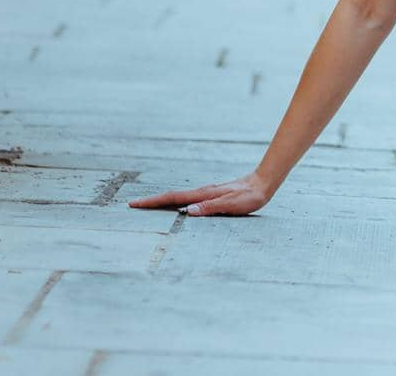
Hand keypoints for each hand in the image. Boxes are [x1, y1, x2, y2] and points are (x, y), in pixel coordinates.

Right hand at [127, 172, 272, 216]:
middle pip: (171, 197)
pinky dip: (175, 202)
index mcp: (203, 195)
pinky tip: (175, 207)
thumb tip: (187, 211)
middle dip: (151, 202)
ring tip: (147, 207)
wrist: (262, 183)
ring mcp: (205, 193)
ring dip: (162, 202)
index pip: (173, 199)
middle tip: (133, 205)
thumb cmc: (249, 196)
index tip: (135, 204)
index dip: (153, 202)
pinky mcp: (211, 196)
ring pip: (178, 198)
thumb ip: (211, 207)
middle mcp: (201, 193)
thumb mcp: (232, 204)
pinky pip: (187, 199)